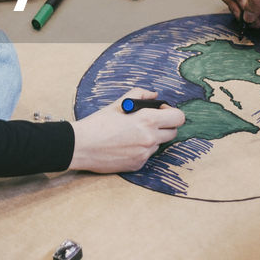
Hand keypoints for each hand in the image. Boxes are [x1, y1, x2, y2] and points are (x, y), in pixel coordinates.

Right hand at [69, 89, 185, 173]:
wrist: (81, 146)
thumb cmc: (97, 124)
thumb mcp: (118, 104)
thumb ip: (139, 95)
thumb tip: (154, 95)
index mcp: (147, 120)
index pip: (178, 117)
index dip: (172, 112)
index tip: (161, 110)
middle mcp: (150, 139)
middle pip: (173, 133)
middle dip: (165, 125)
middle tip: (149, 122)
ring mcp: (144, 154)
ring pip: (159, 144)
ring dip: (152, 138)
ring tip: (132, 133)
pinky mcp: (137, 165)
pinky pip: (147, 155)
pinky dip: (141, 149)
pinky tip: (125, 144)